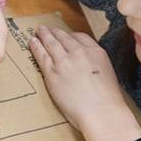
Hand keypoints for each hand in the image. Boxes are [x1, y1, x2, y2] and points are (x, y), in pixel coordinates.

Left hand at [29, 26, 140, 140]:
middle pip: (64, 37)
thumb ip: (95, 67)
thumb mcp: (107, 74)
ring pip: (51, 43)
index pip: (81, 37)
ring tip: (38, 31)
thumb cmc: (107, 101)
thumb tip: (87, 69)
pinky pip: (41, 56)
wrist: (101, 111)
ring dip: (43, 35)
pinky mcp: (52, 73)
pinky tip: (32, 42)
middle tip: (47, 29)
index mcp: (96, 52)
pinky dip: (36, 47)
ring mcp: (64, 61)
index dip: (70, 35)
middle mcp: (80, 52)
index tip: (65, 35)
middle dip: (55, 32)